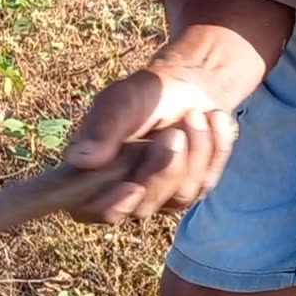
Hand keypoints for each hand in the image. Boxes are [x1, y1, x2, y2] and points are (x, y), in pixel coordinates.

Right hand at [65, 55, 237, 223]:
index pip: (90, 210)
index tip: (133, 187)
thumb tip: (80, 159)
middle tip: (174, 133)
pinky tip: (212, 121)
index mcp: (93, 173)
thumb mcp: (122, 101)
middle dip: (163, 171)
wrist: (188, 86)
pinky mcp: (192, 190)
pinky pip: (206, 182)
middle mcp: (124, 192)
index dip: (110, 206)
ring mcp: (161, 196)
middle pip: (142, 207)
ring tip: (194, 115)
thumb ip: (102, 128)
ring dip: (194, 152)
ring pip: (179, 196)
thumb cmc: (145, 94)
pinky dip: (215, 148)